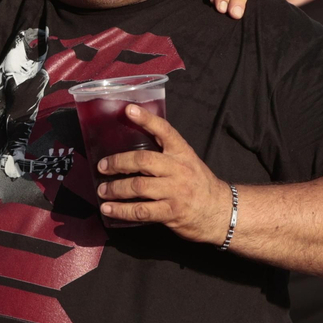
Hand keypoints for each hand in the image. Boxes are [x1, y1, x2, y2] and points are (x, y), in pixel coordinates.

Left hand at [95, 106, 233, 242]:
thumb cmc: (198, 184)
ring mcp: (175, 191)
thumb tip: (132, 144)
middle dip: (118, 162)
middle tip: (102, 166)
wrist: (220, 211)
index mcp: (182, 153)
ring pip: (139, 187)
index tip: (128, 110)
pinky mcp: (171, 212)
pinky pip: (141, 211)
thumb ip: (165, 152)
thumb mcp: (187, 161)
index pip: (164, 131)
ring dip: (115, 189)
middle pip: (143, 160)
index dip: (146, 119)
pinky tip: (109, 210)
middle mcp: (179, 169)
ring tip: (102, 191)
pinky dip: (122, 210)